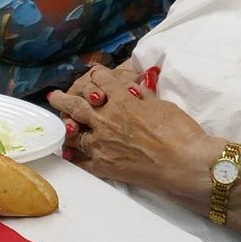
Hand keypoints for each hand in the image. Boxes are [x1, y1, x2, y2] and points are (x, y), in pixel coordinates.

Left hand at [48, 64, 210, 188]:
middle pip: (76, 104)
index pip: (100, 81)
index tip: (92, 75)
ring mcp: (101, 144)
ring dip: (66, 126)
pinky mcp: (103, 166)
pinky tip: (69, 153)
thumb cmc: (180, 132)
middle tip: (54, 96)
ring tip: (61, 123)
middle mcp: (105, 120)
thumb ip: (142, 96)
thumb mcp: (161, 104)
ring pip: (74, 132)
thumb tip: (132, 89)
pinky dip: (74, 155)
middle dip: (63, 98)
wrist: (186, 164)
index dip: (96, 76)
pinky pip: (80, 160)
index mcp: (121, 101)